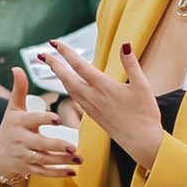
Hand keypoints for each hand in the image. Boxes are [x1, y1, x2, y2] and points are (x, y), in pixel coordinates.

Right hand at [0, 67, 77, 186]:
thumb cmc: (11, 127)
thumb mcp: (13, 109)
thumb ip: (19, 89)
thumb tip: (17, 67)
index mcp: (20, 123)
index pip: (32, 120)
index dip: (44, 120)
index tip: (57, 119)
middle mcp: (21, 140)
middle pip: (40, 144)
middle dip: (56, 146)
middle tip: (73, 147)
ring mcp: (25, 156)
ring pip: (45, 160)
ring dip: (62, 161)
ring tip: (79, 159)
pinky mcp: (29, 168)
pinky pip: (44, 172)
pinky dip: (58, 174)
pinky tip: (72, 172)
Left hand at [39, 34, 165, 169]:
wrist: (142, 143)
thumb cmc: (144, 114)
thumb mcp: (142, 86)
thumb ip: (131, 64)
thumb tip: (126, 44)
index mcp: (103, 86)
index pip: (78, 65)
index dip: (65, 52)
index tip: (54, 42)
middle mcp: (92, 97)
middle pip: (66, 77)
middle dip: (53, 64)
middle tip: (42, 54)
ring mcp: (91, 107)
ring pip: (68, 89)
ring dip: (59, 76)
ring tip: (53, 66)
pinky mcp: (93, 116)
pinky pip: (75, 98)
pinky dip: (68, 87)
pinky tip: (69, 85)